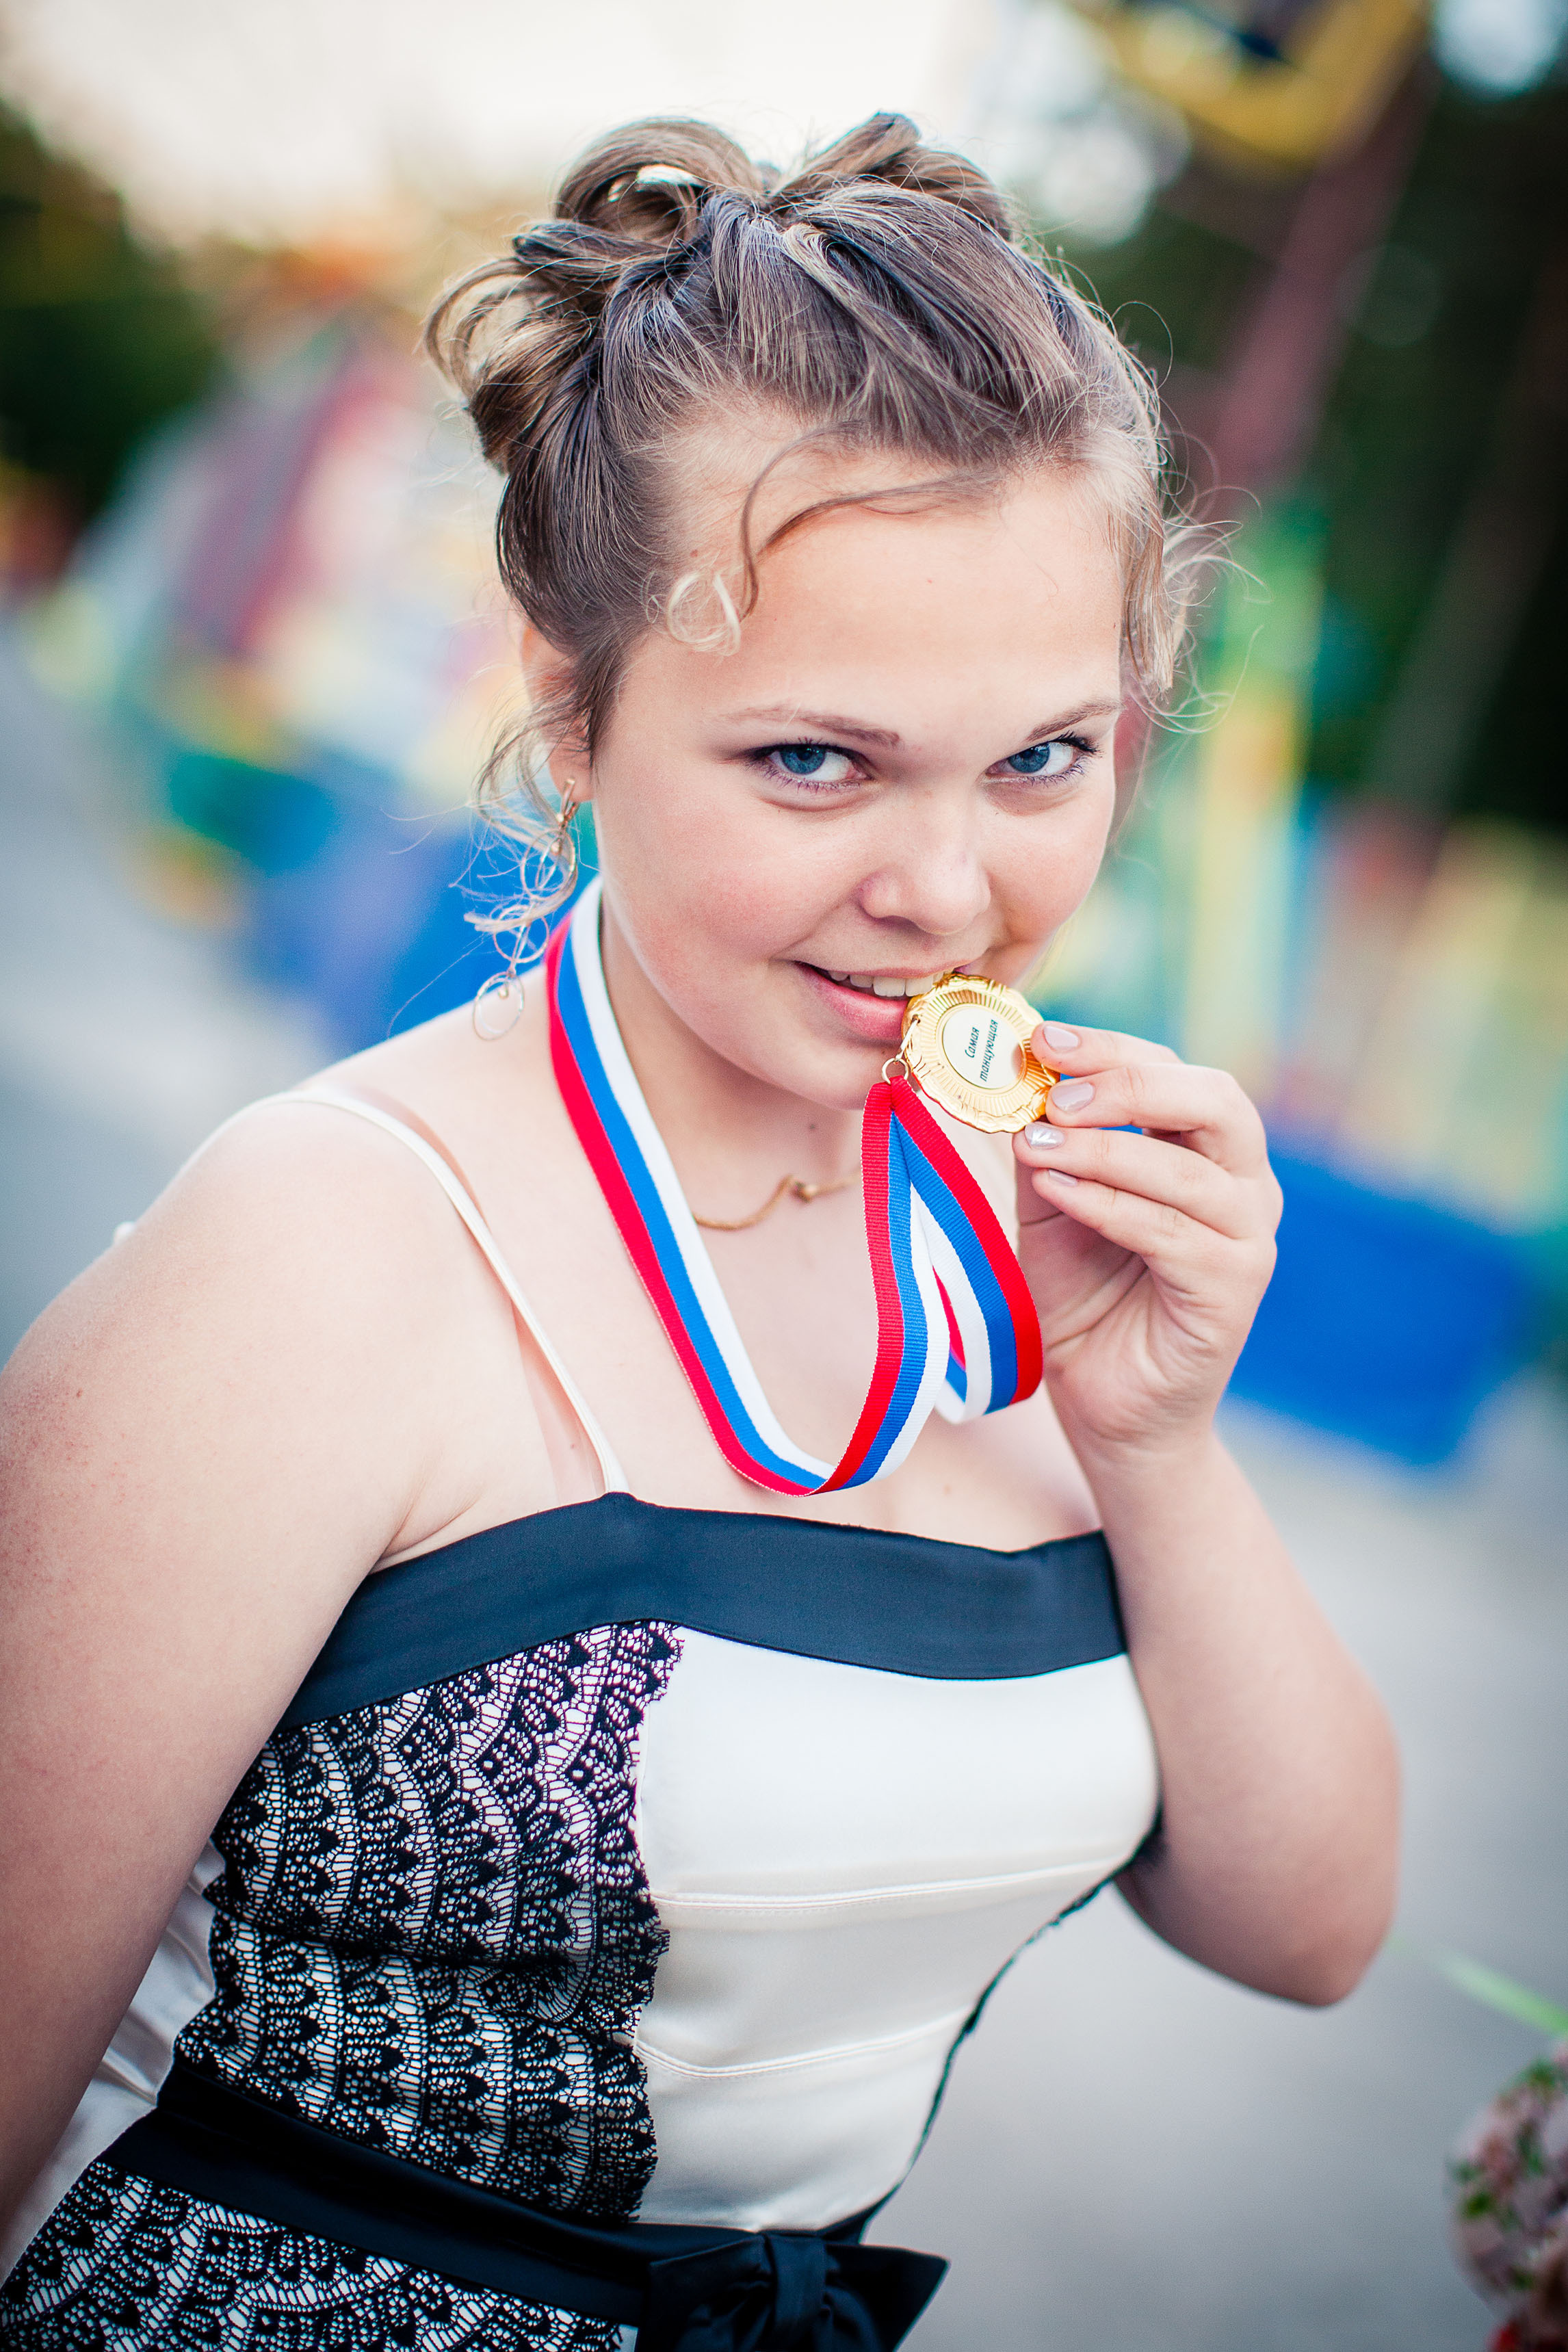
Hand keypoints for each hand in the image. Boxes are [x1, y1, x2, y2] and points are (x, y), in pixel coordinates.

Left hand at [1012, 1021, 1281, 1462]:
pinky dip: (1109, 1205)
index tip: (1041, 1039)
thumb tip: (1016, 1079)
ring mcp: (1248, 1237)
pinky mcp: (1235, 1289)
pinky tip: (1057, 1192)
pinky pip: (1172, 1233)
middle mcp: (1244, 1184)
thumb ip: (1046, 1144)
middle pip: (1214, 1101)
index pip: (1173, 1072)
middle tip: (1054, 1091)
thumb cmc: (1084, 1299)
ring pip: (1189, 1171)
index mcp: (1207, 1150)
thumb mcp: (1050, 1206)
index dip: (1110, 1049)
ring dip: (1105, 1150)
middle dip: (1127, 1086)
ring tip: (1035, 1144)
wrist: (1105, 1404)